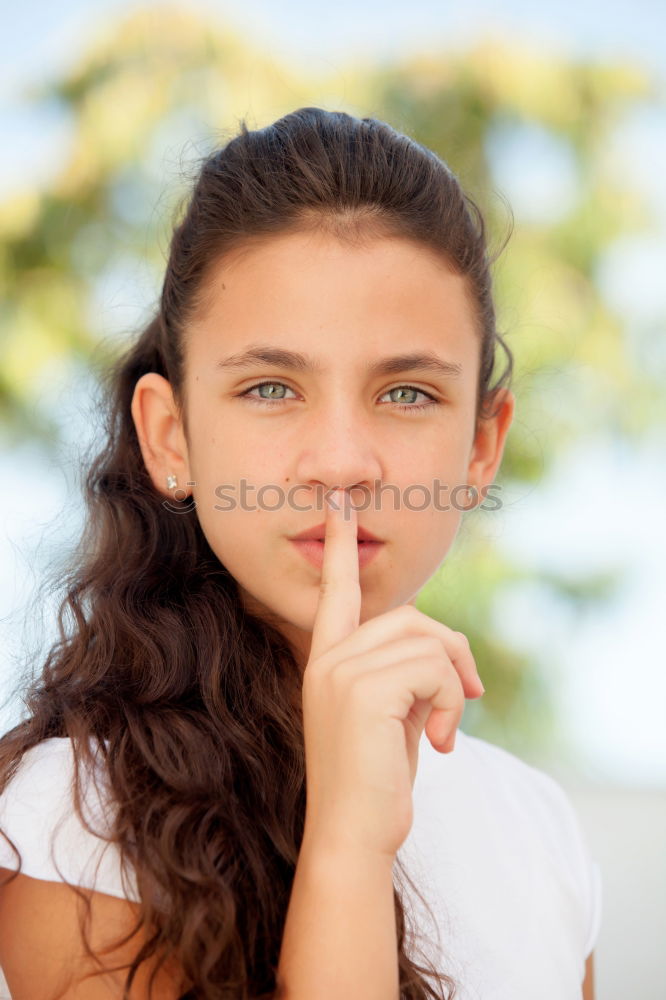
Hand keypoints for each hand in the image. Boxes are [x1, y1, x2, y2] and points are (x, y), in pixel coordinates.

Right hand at [300, 489, 484, 860]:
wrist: (353, 834)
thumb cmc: (376, 778)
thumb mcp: (392, 713)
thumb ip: (404, 669)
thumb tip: (446, 649)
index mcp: (327, 660)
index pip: (336, 592)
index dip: (343, 546)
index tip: (340, 499)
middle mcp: (327, 658)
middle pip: (410, 617)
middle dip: (451, 653)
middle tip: (467, 696)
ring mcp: (340, 671)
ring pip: (426, 640)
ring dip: (453, 684)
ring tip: (445, 726)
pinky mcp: (361, 689)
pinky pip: (433, 668)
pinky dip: (452, 703)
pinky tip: (441, 741)